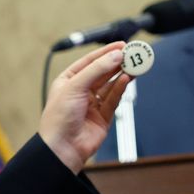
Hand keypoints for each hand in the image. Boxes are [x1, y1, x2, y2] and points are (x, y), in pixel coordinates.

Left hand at [39, 43, 130, 172]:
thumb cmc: (59, 118)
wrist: (62, 148)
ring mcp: (92, 104)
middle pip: (103, 72)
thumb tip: (115, 56)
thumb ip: (97, 70)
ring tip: (135, 65)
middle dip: (117, 62)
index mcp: (68, 81)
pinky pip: (114, 98)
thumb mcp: (75, 86)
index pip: (90, 61)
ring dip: (122, 74)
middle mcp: (80, 91)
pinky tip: (127, 79)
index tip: (122, 45)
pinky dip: (121, 88)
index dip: (106, 52)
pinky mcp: (103, 117)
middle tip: (133, 54)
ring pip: (111, 85)